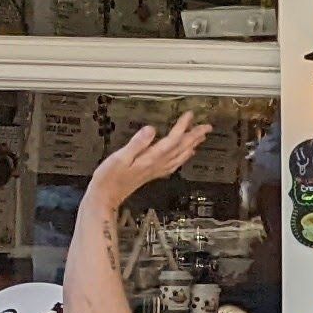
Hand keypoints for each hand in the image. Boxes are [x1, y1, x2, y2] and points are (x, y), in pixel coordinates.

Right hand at [88, 114, 211, 211]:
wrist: (105, 197)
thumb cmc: (109, 178)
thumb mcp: (119, 158)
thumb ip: (136, 143)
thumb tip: (151, 130)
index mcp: (150, 159)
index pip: (171, 140)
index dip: (182, 127)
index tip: (190, 115)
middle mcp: (156, 165)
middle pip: (181, 149)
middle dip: (194, 136)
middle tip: (206, 126)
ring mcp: (155, 171)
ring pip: (180, 156)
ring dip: (192, 146)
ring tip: (201, 137)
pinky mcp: (151, 174)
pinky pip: (173, 165)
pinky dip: (182, 158)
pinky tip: (185, 155)